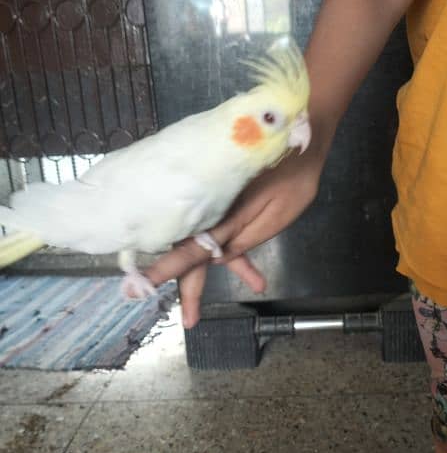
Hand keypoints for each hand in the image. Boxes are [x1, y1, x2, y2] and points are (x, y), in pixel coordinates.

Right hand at [143, 151, 321, 327]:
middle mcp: (212, 211)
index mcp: (220, 215)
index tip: (139, 288)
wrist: (300, 132)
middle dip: (188, 287)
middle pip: (189, 252)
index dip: (164, 271)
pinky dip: (238, 258)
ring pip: (205, 247)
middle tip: (187, 320)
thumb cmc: (295, 172)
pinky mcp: (231, 202)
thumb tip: (217, 259)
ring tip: (197, 315)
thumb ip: (246, 238)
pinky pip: (226, 234)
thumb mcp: (279, 212)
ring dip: (207, 278)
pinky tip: (256, 281)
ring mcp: (220, 207)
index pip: (186, 249)